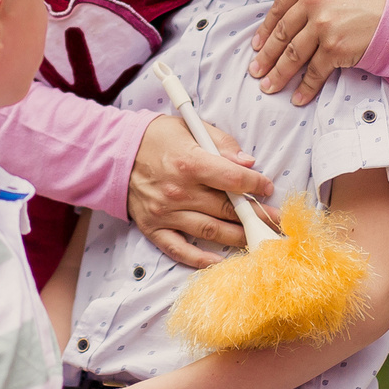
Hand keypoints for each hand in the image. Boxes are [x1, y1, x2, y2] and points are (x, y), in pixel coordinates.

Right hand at [126, 114, 270, 268]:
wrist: (114, 152)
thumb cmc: (156, 138)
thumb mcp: (190, 127)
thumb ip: (221, 143)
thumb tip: (248, 162)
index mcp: (190, 162)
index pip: (233, 179)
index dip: (256, 184)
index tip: (267, 187)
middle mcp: (179, 191)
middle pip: (227, 209)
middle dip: (256, 215)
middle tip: (275, 220)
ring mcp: (165, 213)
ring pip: (210, 231)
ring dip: (238, 237)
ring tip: (257, 238)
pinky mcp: (153, 228)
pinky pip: (179, 250)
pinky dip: (200, 260)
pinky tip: (220, 261)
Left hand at [252, 0, 388, 104]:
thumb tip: (294, 10)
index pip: (278, 9)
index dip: (265, 31)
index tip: (257, 45)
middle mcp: (312, 0)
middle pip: (282, 35)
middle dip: (266, 56)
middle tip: (256, 70)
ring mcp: (322, 26)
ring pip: (293, 56)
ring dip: (278, 75)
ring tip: (268, 87)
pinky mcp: (335, 48)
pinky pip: (315, 72)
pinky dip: (305, 88)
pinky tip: (297, 97)